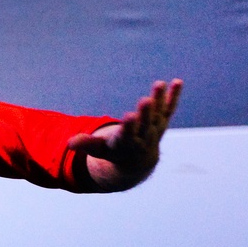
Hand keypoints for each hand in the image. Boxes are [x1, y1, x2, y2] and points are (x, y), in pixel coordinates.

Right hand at [67, 79, 182, 190]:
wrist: (137, 163)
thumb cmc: (113, 152)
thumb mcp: (98, 150)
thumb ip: (86, 145)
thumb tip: (70, 144)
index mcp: (126, 145)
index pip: (128, 136)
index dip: (129, 127)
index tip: (129, 117)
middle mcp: (143, 138)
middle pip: (145, 125)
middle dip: (145, 113)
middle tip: (146, 101)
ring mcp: (154, 130)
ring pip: (158, 115)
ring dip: (159, 100)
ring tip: (159, 84)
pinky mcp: (161, 122)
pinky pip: (169, 109)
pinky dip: (173, 96)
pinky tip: (177, 82)